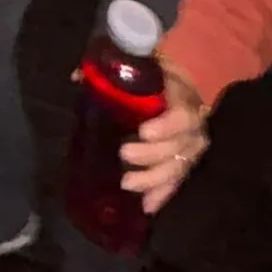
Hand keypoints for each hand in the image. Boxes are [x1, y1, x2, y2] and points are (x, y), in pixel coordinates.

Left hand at [120, 67, 208, 213]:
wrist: (183, 83)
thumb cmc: (156, 73)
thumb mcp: (140, 65)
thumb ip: (111, 70)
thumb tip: (78, 77)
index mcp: (183, 99)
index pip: (182, 116)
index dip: (166, 127)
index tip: (144, 132)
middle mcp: (193, 127)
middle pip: (178, 147)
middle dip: (151, 155)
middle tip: (124, 154)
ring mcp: (191, 147)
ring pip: (178, 168)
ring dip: (153, 179)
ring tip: (127, 183)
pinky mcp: (186, 162)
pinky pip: (177, 181)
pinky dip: (163, 194)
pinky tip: (147, 206)